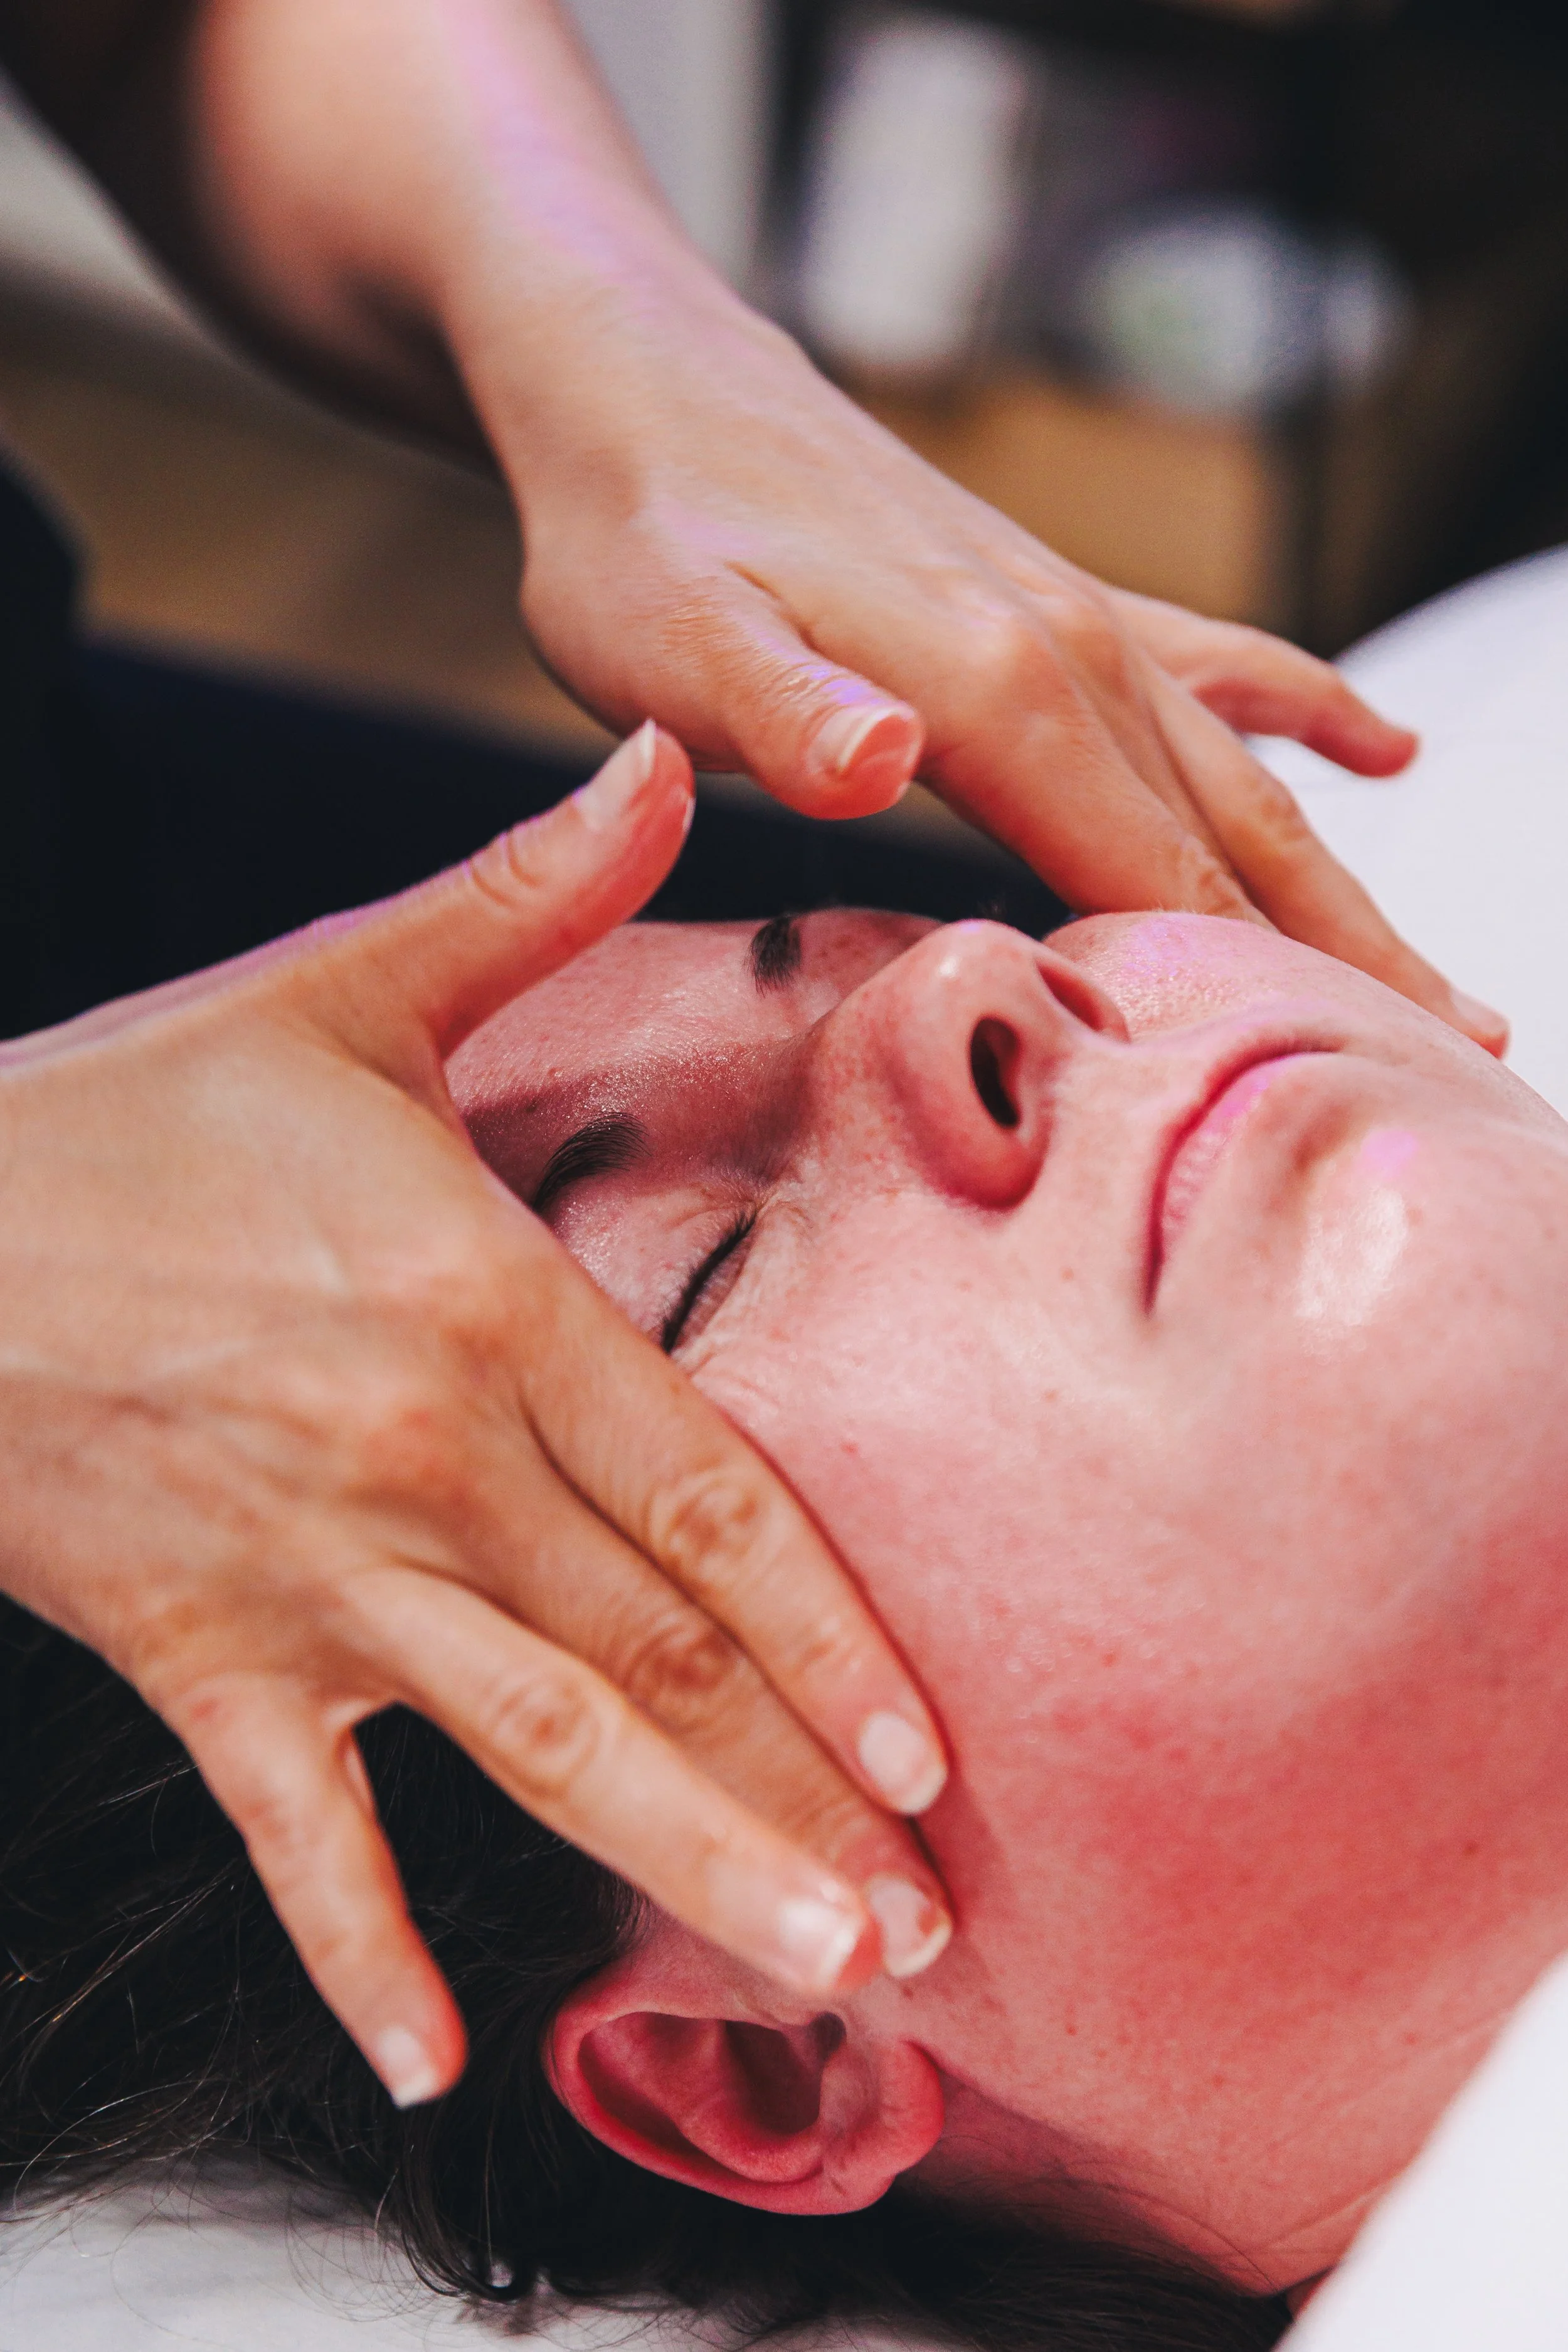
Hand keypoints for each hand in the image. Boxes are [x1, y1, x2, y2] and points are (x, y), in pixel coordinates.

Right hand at [0, 725, 950, 2108]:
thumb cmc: (136, 1113)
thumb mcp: (342, 988)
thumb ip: (527, 895)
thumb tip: (662, 753)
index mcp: (485, 1303)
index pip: (707, 1494)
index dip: (829, 1628)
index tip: (925, 1743)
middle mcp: (423, 1457)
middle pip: (653, 1648)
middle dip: (797, 1789)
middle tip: (923, 1919)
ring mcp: (309, 1571)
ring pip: (529, 1744)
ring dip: (676, 1862)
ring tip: (809, 1971)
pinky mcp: (198, 1653)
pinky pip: (293, 1823)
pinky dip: (356, 1943)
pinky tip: (432, 2059)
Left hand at [477, 293, 1501, 1053]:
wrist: (648, 385)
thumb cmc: (642, 537)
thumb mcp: (671, 645)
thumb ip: (782, 718)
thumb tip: (884, 757)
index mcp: (1002, 690)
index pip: (1156, 882)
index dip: (1245, 997)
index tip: (1336, 1096)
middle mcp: (1079, 652)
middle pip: (1241, 845)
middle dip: (1347, 965)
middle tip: (1455, 1068)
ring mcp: (1087, 621)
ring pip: (1254, 778)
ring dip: (1348, 884)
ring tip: (1445, 987)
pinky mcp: (1065, 600)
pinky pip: (1224, 664)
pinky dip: (1310, 710)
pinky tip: (1383, 745)